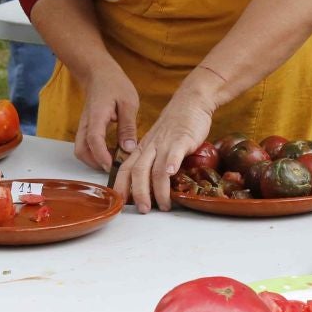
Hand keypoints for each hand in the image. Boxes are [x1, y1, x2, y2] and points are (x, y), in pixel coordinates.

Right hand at [73, 62, 138, 176]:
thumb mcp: (128, 102)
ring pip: (81, 150)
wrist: (99, 73)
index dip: (102, 156)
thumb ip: (128, 126)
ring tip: (114, 161)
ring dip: (94, 160)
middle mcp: (86, 123)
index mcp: (97, 115)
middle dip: (95, 163)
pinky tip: (111, 152)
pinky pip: (85, 145)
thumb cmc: (115, 84)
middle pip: (81, 150)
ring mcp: (84, 126)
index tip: (112, 166)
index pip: (94, 140)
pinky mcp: (86, 128)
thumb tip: (129, 148)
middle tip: (114, 168)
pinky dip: (95, 153)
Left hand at [113, 74, 220, 213]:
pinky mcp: (181, 139)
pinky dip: (170, 165)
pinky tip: (171, 175)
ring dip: (158, 189)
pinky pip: (174, 153)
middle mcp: (150, 147)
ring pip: (155, 168)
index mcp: (143, 149)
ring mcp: (165, 143)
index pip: (126, 169)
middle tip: (143, 210)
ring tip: (164, 205)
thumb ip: (153, 159)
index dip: (121, 187)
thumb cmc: (176, 124)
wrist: (191, 101)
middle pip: (138, 172)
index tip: (120, 203)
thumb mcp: (158, 142)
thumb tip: (151, 183)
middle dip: (138, 193)